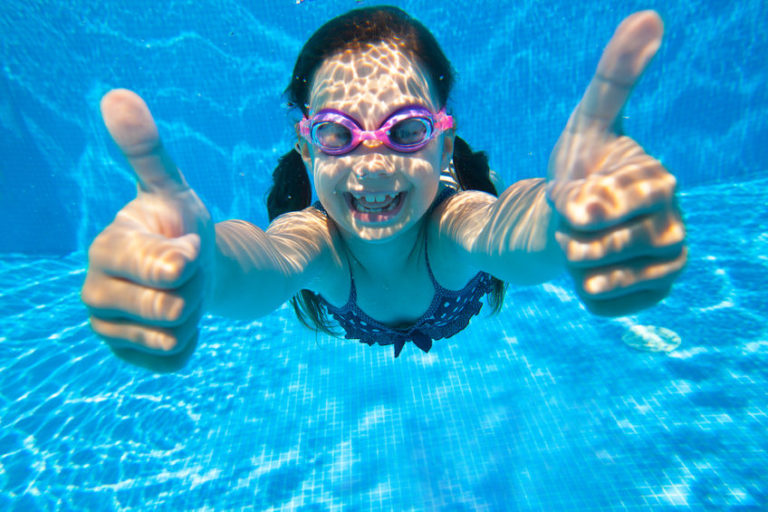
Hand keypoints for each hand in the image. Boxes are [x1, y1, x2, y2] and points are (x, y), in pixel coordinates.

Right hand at [81, 89, 214, 370]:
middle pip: (173, 308)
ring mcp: (107, 327)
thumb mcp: (174, 188)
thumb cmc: (182, 226)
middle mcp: (94, 290)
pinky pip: (173, 360)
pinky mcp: (126, 356)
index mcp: (106, 247)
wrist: (194, 269)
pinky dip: (188, 343)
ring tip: (180, 294)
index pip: (165, 268)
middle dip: (195, 289)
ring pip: (173, 336)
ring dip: (192, 316)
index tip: (188, 246)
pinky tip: (177, 323)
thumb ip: (148, 151)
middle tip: (186, 273)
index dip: (189, 259)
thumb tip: (116, 96)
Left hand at [547, 11, 686, 315]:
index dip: (571, 204)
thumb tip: (650, 15)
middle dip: (566, 234)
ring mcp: (667, 265)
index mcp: (660, 182)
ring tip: (585, 242)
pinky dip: (581, 289)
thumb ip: (615, 77)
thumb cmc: (581, 167)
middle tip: (576, 220)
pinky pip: (599, 304)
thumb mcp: (587, 121)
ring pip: (596, 279)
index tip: (570, 195)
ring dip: (572, 261)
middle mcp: (674, 226)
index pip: (601, 207)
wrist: (572, 218)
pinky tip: (594, 269)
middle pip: (592, 248)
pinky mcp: (652, 297)